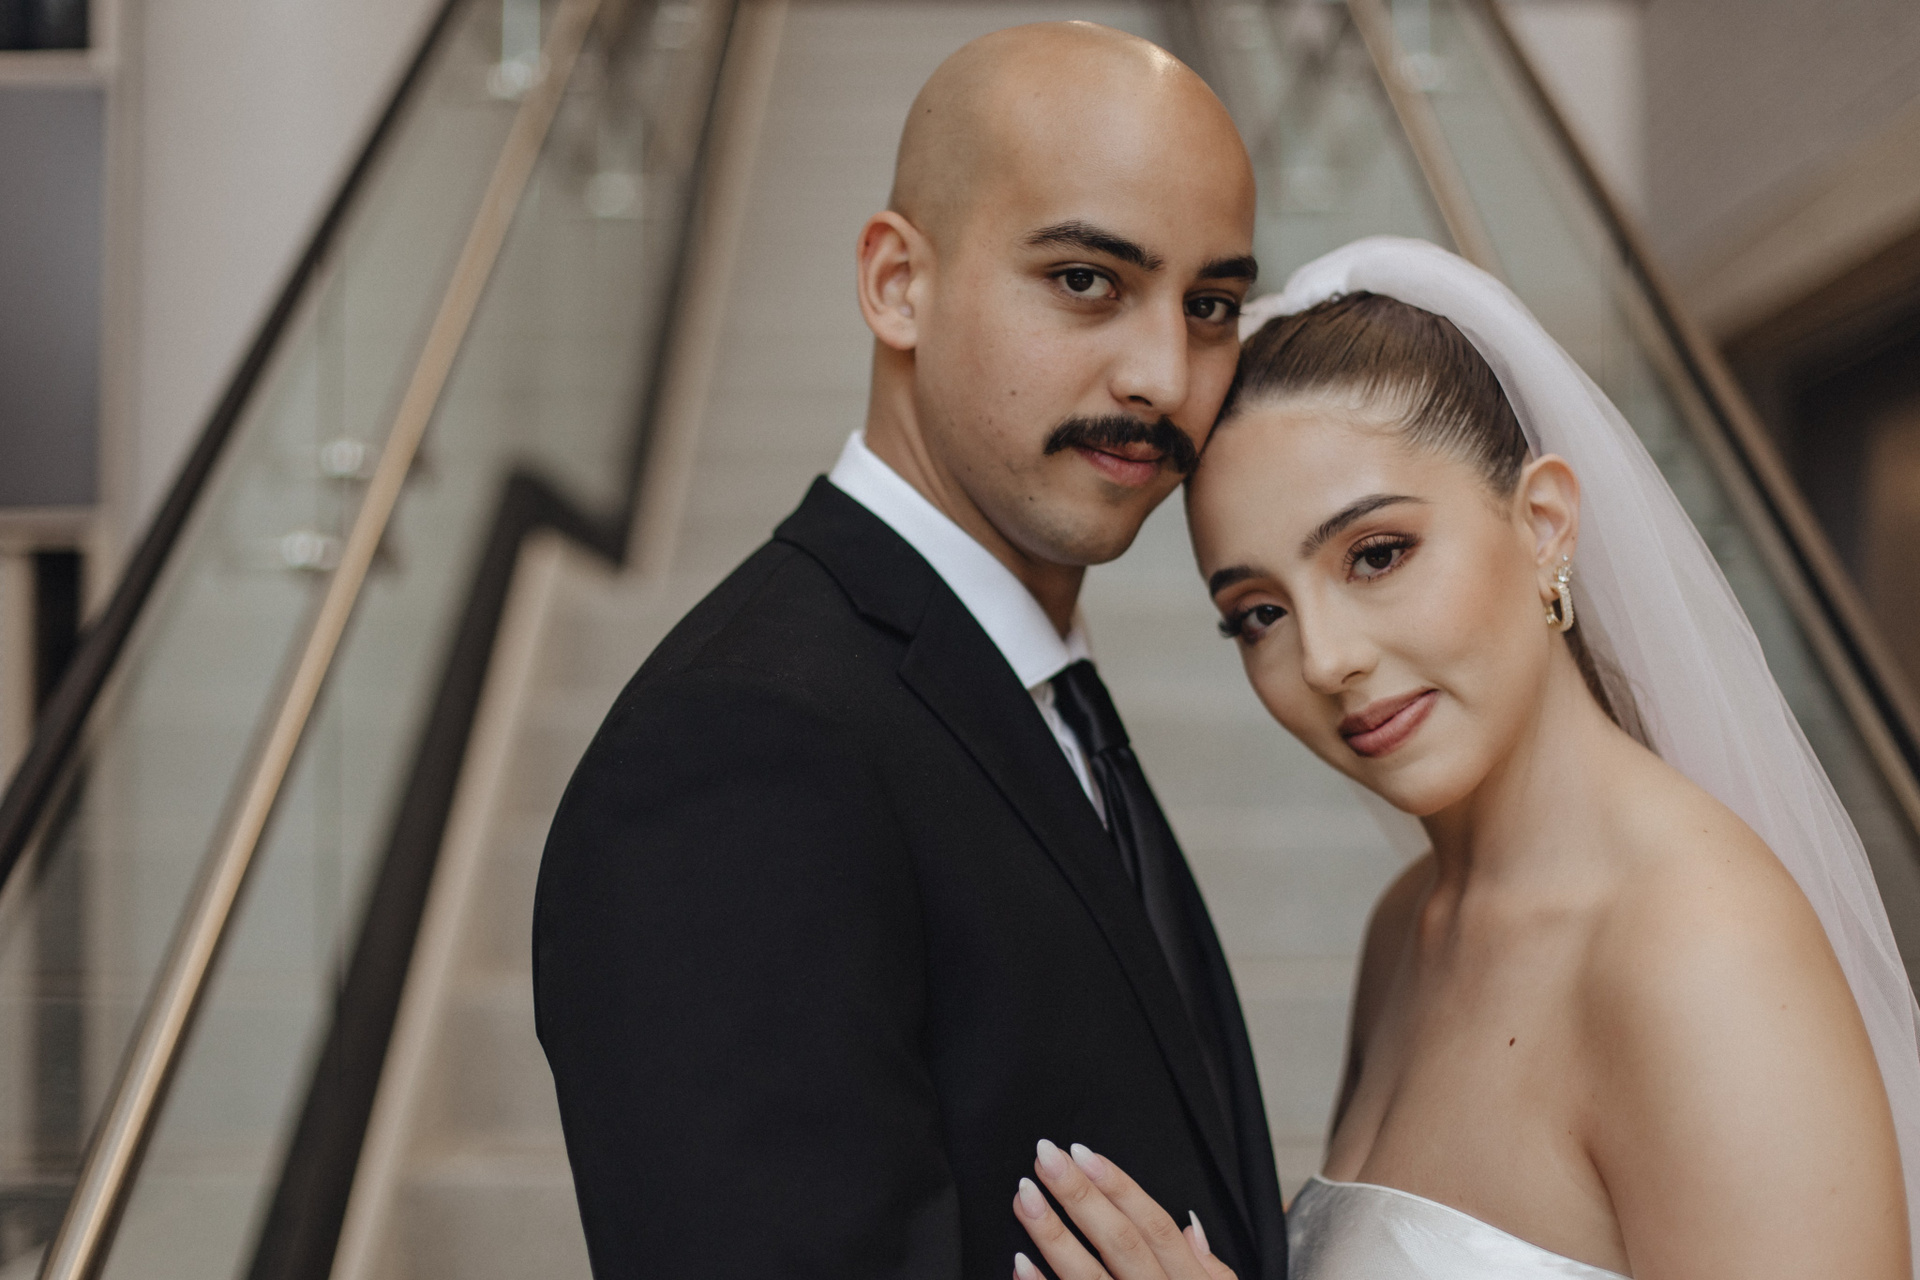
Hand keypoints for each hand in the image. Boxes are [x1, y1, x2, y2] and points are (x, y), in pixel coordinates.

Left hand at [1010, 1138, 1236, 1279]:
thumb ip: (1208, 1269)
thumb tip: (1189, 1223)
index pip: (1153, 1227)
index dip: (1118, 1187)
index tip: (1081, 1151)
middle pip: (1120, 1244)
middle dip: (1081, 1198)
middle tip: (1044, 1157)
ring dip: (1052, 1236)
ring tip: (1023, 1195)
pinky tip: (1017, 1263)